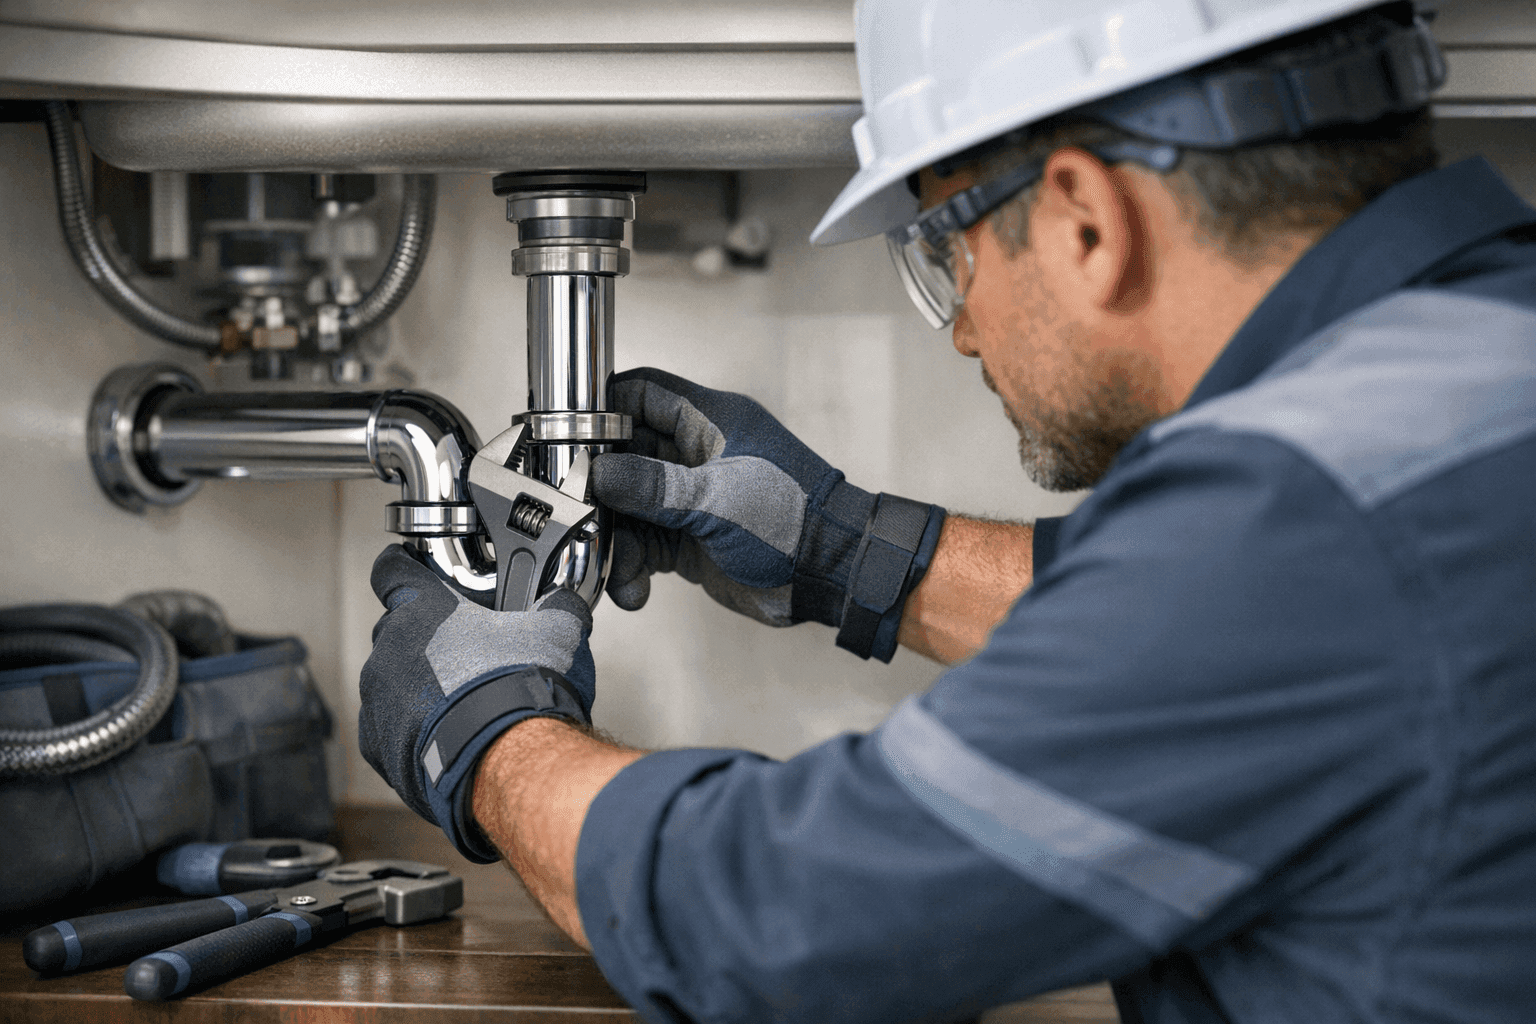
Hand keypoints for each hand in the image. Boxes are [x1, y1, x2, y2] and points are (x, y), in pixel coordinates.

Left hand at [359, 545, 594, 861]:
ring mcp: (378, 699)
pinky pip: (388, 727)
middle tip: (464, 650)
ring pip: (390, 680)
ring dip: (417, 685)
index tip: (411, 570)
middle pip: (396, 629)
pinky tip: (446, 733)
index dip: (403, 566)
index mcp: (424, 610)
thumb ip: (557, 604)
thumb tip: (565, 600)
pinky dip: (410, 728)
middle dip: (424, 636)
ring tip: (460, 700)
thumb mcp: (556, 632)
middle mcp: (390, 649)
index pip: (392, 569)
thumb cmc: (520, 691)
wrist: (505, 759)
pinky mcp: (378, 744)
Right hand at [590, 367, 944, 660]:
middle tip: (579, 515)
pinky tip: (634, 589)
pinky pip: (646, 546)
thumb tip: (600, 473)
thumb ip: (654, 487)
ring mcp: (693, 498)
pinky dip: (633, 567)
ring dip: (615, 539)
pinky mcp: (692, 539)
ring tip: (614, 569)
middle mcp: (697, 455)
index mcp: (711, 423)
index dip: (602, 409)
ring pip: (630, 507)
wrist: (832, 576)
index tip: (568, 435)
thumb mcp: (719, 500)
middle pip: (624, 455)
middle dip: (599, 489)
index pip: (642, 393)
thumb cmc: (795, 520)